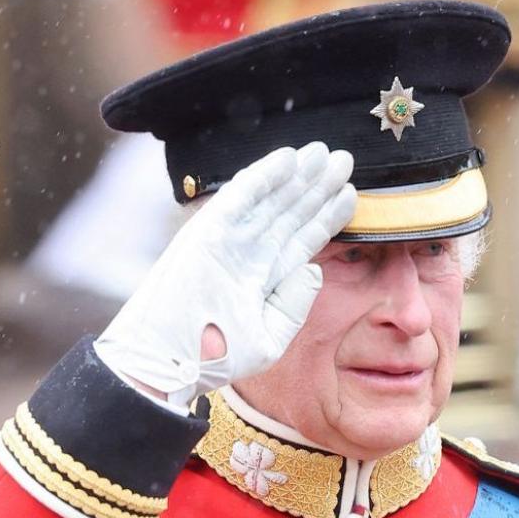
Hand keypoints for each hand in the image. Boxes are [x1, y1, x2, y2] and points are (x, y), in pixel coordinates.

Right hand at [95, 142, 355, 406]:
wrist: (168, 363)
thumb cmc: (213, 359)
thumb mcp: (270, 339)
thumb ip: (295, 304)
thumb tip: (314, 268)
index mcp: (262, 278)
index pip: (302, 240)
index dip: (326, 216)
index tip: (350, 195)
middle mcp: (247, 254)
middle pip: (291, 214)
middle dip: (317, 188)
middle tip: (344, 160)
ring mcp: (228, 241)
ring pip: (271, 200)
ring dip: (297, 176)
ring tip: (326, 154)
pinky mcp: (209, 231)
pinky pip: (241, 197)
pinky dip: (264, 177)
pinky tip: (288, 159)